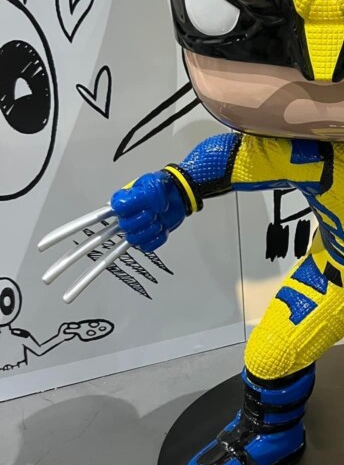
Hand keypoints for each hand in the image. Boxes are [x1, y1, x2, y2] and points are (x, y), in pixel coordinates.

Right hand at [38, 170, 187, 303]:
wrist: (179, 194)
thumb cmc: (160, 186)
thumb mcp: (148, 186)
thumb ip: (135, 198)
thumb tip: (121, 211)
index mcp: (115, 208)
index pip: (85, 223)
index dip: (65, 234)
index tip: (43, 246)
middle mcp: (119, 223)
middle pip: (92, 245)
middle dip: (70, 261)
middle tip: (47, 279)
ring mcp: (132, 234)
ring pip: (133, 241)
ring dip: (149, 226)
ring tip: (157, 212)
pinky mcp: (146, 241)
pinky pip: (148, 246)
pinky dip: (158, 235)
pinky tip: (161, 224)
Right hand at [110, 172, 186, 252]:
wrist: (176, 195)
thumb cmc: (162, 188)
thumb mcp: (156, 181)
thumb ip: (152, 190)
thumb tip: (154, 206)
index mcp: (123, 200)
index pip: (118, 209)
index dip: (134, 207)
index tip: (146, 203)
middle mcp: (125, 216)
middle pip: (125, 226)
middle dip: (144, 219)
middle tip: (154, 212)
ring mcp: (135, 229)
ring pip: (134, 239)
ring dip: (150, 230)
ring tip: (159, 221)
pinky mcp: (146, 238)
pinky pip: (146, 247)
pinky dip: (157, 239)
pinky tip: (163, 230)